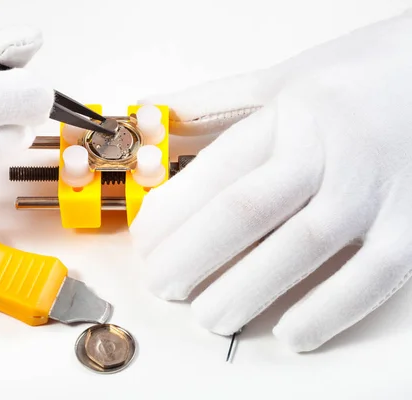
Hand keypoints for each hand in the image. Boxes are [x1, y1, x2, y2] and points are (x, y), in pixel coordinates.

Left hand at [130, 9, 411, 351]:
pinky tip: (291, 334)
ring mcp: (374, 191)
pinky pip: (371, 277)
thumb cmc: (358, 80)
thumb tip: (151, 112)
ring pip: (300, 249)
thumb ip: (214, 102)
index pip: (218, 172)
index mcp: (291, 115)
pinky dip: (329, 311)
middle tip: (162, 285)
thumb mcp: (281, 80)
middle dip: (193, 257)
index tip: (145, 243)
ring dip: (245, 291)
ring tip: (207, 317)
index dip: (173, 214)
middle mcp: (331, 151)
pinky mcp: (411, 227)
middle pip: (246, 211)